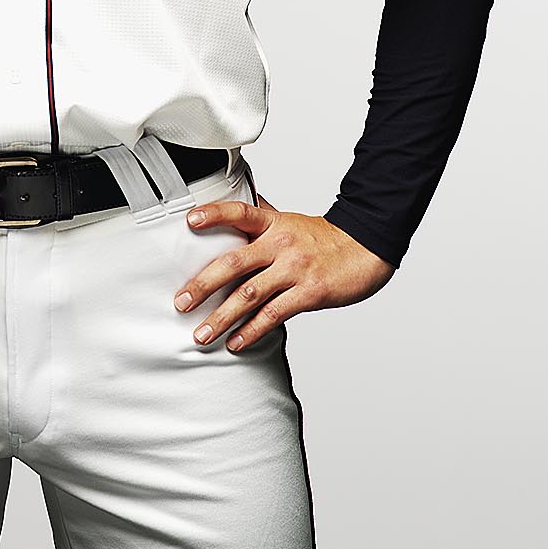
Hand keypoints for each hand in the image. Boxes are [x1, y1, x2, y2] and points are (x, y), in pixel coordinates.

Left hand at [173, 190, 395, 351]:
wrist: (366, 248)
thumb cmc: (323, 238)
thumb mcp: (289, 220)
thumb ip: (261, 217)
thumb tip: (233, 206)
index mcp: (273, 223)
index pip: (239, 211)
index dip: (214, 214)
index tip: (189, 221)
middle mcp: (280, 244)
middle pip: (234, 262)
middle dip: (203, 285)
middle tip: (181, 302)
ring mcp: (294, 269)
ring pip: (249, 295)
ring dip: (221, 318)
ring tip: (202, 334)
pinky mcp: (309, 293)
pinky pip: (273, 315)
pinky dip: (252, 331)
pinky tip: (236, 342)